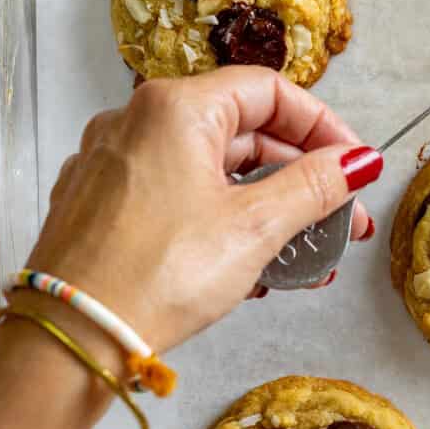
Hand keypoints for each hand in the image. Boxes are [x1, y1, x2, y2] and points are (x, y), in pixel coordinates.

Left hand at [28, 69, 382, 353]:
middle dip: (299, 177)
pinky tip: (246, 264)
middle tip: (340, 219)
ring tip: (301, 253)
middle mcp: (134, 122)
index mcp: (174, 107)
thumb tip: (357, 161)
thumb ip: (315, 186)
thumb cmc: (154, 276)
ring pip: (207, 169)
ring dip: (263, 205)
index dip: (323, 126)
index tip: (352, 165)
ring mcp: (112, 164)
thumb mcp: (255, 228)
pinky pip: (174, 197)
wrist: (72, 337)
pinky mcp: (99, 206)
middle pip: (239, 130)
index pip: (269, 91)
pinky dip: (217, 219)